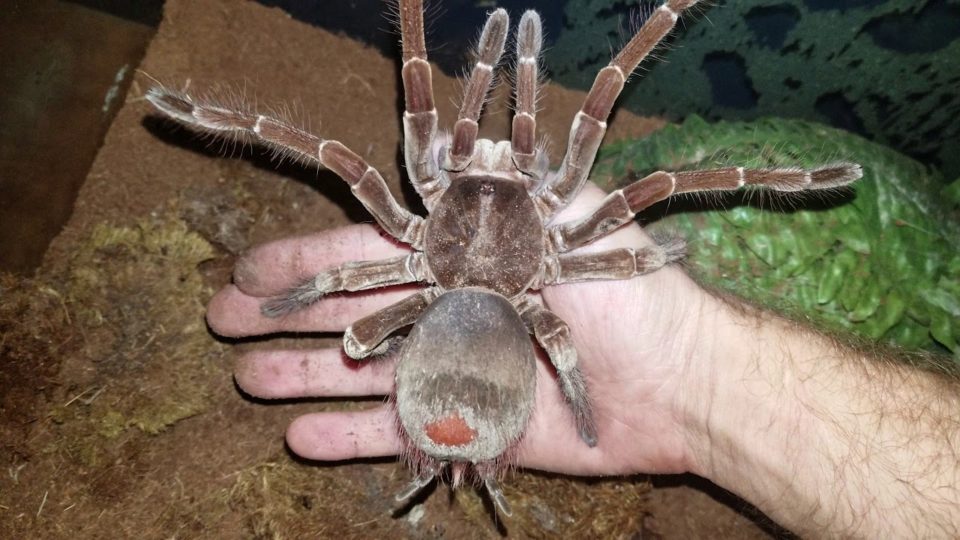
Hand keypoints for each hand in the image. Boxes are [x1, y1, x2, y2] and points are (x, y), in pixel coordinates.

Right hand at [206, 184, 714, 475]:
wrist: (680, 380)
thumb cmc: (631, 295)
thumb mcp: (569, 218)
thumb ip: (507, 189)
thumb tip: (461, 139)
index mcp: (460, 262)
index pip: (364, 253)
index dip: (305, 260)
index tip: (250, 267)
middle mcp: (444, 313)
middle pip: (345, 314)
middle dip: (282, 317)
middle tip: (220, 320)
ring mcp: (451, 372)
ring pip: (356, 376)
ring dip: (299, 375)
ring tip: (244, 378)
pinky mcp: (466, 428)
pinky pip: (394, 435)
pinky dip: (346, 437)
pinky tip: (298, 437)